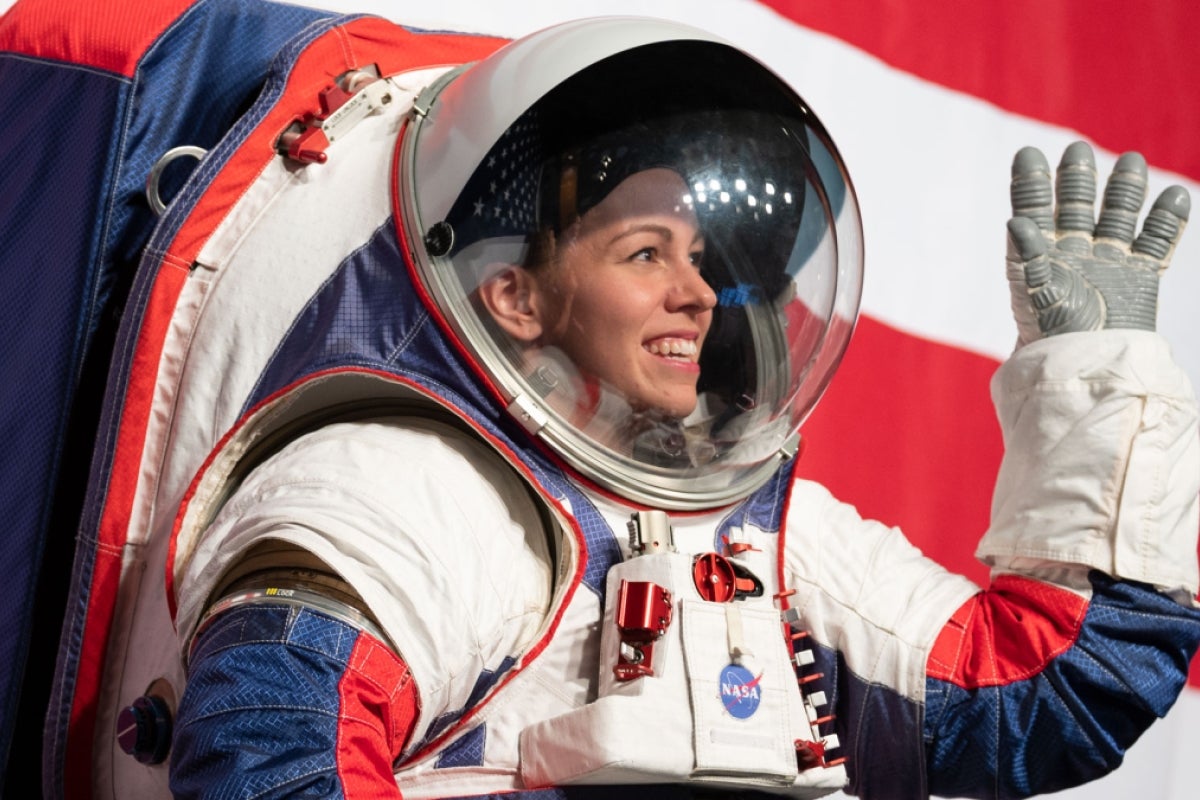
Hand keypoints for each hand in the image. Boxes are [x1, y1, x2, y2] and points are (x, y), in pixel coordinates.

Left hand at [1005, 141, 1189, 346]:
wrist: (1091, 368)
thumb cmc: (1055, 338)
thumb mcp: (1035, 296)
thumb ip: (1027, 258)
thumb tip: (1015, 221)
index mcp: (1041, 256)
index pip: (1034, 211)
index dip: (1031, 184)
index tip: (1027, 153)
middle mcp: (1074, 254)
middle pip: (1077, 206)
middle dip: (1077, 178)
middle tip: (1077, 150)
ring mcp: (1108, 262)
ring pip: (1118, 215)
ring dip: (1125, 189)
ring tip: (1132, 161)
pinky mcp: (1140, 276)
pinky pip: (1156, 242)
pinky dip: (1166, 220)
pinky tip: (1175, 195)